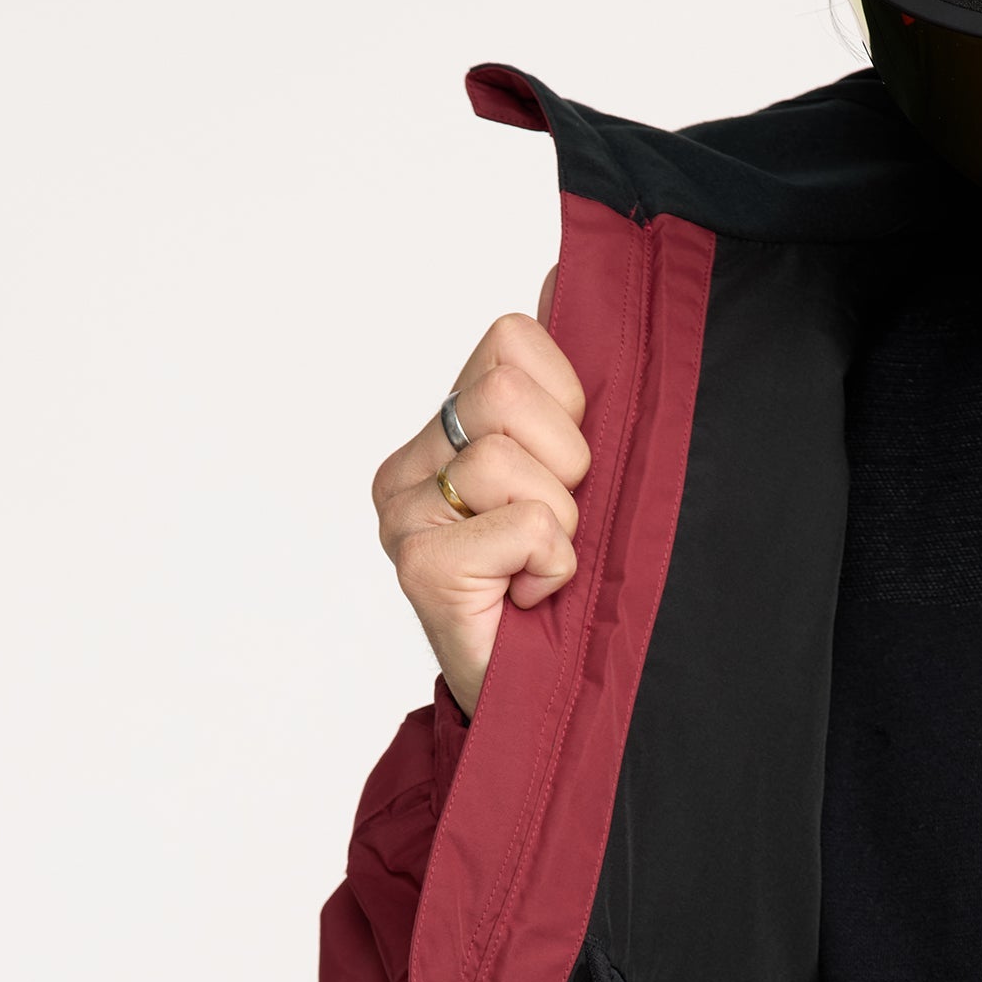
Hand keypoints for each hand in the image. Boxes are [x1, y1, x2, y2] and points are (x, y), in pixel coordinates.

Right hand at [371, 272, 589, 716]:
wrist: (542, 706)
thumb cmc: (562, 596)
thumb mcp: (576, 475)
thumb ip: (562, 383)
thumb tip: (567, 276)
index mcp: (442, 431)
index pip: (512, 340)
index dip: (567, 401)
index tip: (567, 474)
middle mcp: (408, 467)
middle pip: (507, 393)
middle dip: (565, 464)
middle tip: (554, 529)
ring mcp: (405, 515)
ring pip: (512, 458)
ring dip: (559, 523)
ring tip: (541, 566)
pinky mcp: (421, 566)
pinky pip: (522, 524)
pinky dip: (550, 564)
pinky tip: (529, 595)